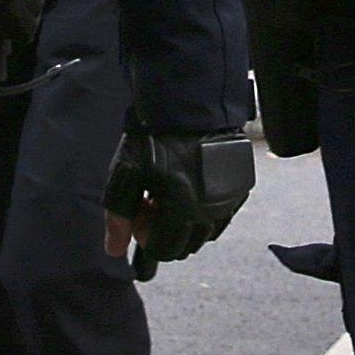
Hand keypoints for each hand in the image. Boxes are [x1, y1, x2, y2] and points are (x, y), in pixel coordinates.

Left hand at [107, 127, 256, 279]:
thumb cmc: (155, 138)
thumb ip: (119, 217)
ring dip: (186, 221)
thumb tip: (114, 250)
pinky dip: (205, 210)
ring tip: (172, 191)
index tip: (139, 210)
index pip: (163, 250)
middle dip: (165, 230)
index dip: (145, 234)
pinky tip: (191, 185)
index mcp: (182, 212)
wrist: (191, 104)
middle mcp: (210, 212)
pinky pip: (222, 214)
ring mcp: (229, 200)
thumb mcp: (127, 175)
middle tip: (153, 201)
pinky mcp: (240, 187)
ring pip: (204, 232)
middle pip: (184, 245)